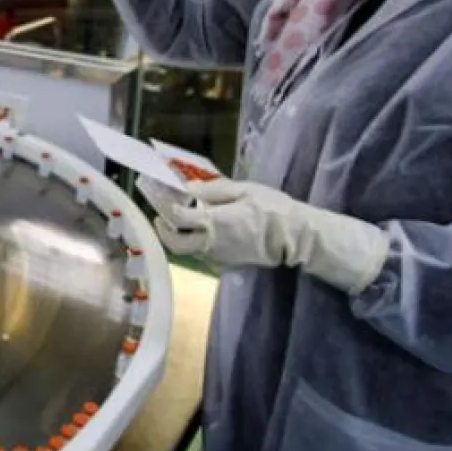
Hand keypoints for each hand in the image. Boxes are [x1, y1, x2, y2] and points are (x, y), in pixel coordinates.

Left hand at [137, 176, 389, 294]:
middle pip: (175, 243)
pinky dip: (196, 240)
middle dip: (163, 229)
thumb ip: (213, 190)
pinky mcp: (227, 262)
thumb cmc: (272, 209)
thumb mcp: (243, 190)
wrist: (295, 237)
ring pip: (188, 249)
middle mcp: (210, 243)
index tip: (155, 194)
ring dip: (179, 234)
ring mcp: (218, 256)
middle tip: (160, 214)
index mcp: (213, 223)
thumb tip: (189, 187)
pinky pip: (203, 252)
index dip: (162, 205)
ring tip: (180, 216)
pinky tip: (201, 226)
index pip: (177, 217)